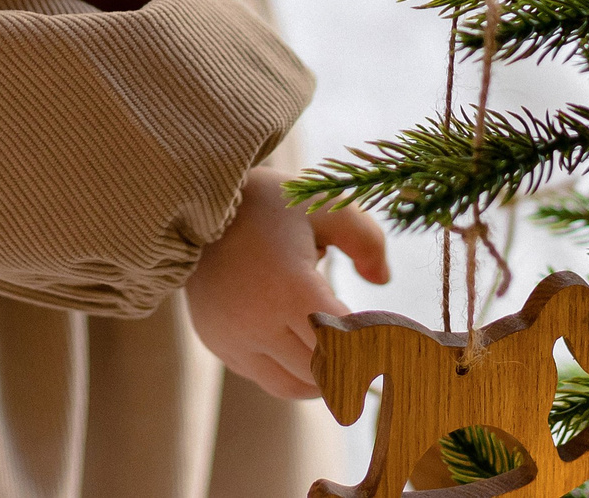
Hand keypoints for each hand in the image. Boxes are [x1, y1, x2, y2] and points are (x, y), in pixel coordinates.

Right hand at [186, 167, 391, 398]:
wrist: (195, 207)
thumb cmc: (270, 204)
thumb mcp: (325, 206)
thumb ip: (366, 240)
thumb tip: (383, 280)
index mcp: (293, 289)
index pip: (348, 343)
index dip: (375, 344)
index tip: (393, 335)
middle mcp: (261, 322)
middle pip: (325, 371)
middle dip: (355, 364)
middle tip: (376, 351)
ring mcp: (236, 339)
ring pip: (296, 385)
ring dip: (326, 377)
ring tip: (344, 357)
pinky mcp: (219, 344)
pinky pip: (267, 378)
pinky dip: (294, 373)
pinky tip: (308, 350)